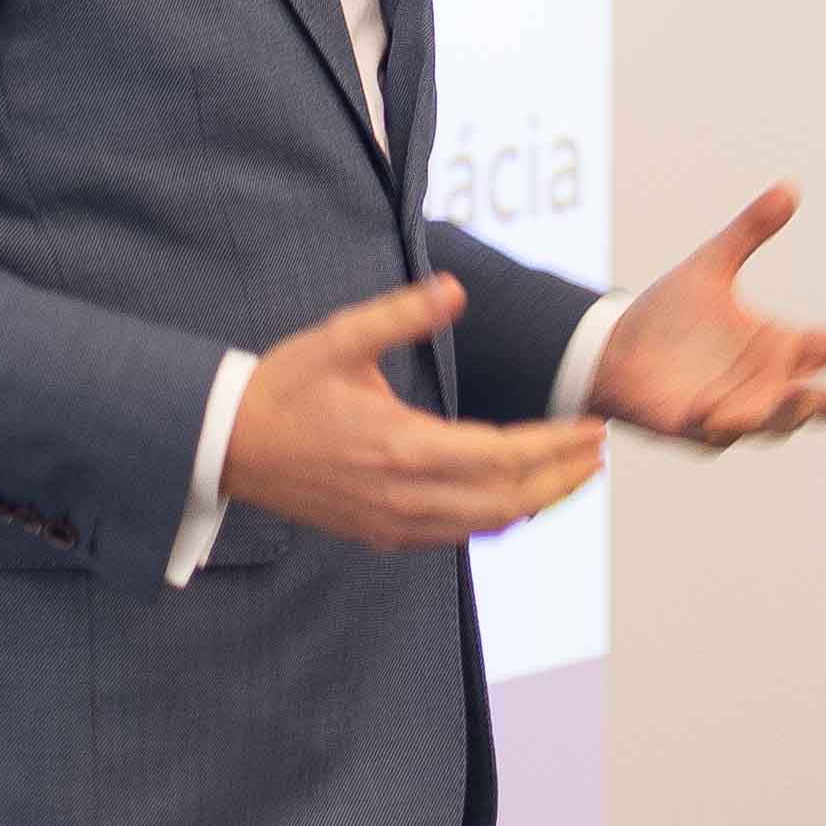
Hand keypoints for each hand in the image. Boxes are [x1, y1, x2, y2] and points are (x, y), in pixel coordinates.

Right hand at [221, 277, 608, 549]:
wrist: (227, 446)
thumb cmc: (285, 387)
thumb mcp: (340, 339)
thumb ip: (402, 314)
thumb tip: (455, 290)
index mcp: (400, 446)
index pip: (501, 455)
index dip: (554, 446)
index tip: (591, 428)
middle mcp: (404, 496)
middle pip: (507, 500)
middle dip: (561, 478)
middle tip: (598, 451)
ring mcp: (393, 522)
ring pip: (486, 524)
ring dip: (536, 501)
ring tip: (573, 475)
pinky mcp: (381, 535)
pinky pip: (456, 535)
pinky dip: (497, 517)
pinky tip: (517, 498)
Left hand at [588, 188, 825, 450]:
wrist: (615, 347)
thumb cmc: (671, 313)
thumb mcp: (712, 265)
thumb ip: (750, 231)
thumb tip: (789, 187)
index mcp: (782, 348)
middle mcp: (769, 384)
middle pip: (825, 402)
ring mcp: (738, 410)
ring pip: (779, 423)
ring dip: (791, 411)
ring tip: (799, 392)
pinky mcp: (698, 427)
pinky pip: (718, 431)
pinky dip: (724, 421)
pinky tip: (719, 408)